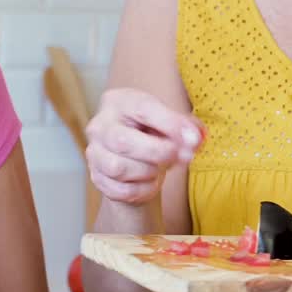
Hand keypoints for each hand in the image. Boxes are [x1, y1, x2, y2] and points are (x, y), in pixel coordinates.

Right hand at [85, 88, 202, 205]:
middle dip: (159, 152)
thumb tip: (197, 138)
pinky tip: (150, 181)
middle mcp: (100, 125)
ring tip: (160, 167)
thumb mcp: (167, 120)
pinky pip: (120, 190)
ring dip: (149, 172)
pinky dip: (142, 190)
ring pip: (119, 168)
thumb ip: (185, 126)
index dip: (170, 124)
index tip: (193, 138)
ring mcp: (94, 153)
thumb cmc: (150, 131)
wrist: (133, 155)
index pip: (143, 109)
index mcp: (118, 101)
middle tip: (182, 157)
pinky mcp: (96, 177)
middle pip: (123, 141)